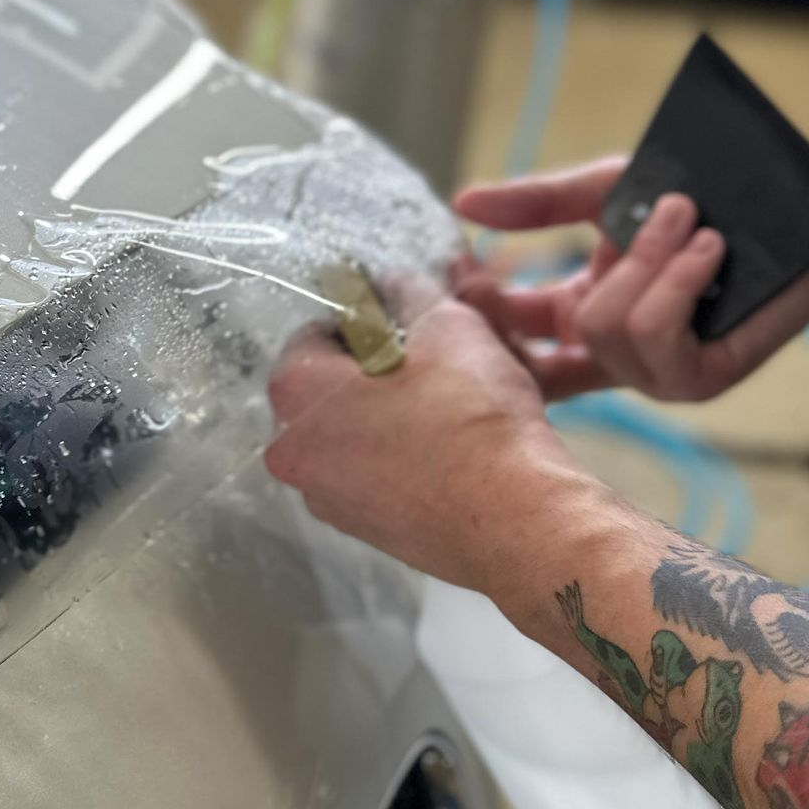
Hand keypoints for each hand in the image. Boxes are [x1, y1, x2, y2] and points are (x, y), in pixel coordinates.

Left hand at [265, 297, 599, 593]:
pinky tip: (458, 436)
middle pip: (339, 385)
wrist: (514, 518)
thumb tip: (393, 281)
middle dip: (389, 362)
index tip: (410, 318)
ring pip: (363, 428)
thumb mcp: (445, 324)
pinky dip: (412, 448)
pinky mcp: (367, 528)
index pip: (318, 331)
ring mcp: (328, 497)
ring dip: (403, 404)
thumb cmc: (472, 419)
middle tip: (444, 352)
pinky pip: (382, 470)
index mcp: (294, 395)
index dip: (369, 316)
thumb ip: (407, 291)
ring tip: (460, 392)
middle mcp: (294, 453)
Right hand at [453, 100, 808, 402]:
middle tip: (609, 230)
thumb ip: (535, 206)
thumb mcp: (606, 193)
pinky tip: (706, 248)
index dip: (480, 326)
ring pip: (603, 329)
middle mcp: (611, 357)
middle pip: (538, 347)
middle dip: (583, 280)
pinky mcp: (697, 378)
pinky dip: (676, 283)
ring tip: (687, 218)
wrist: (802, 205)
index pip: (509, 351)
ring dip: (645, 261)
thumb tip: (461, 203)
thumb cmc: (706, 196)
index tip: (465, 277)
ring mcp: (652, 374)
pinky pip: (654, 336)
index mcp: (582, 322)